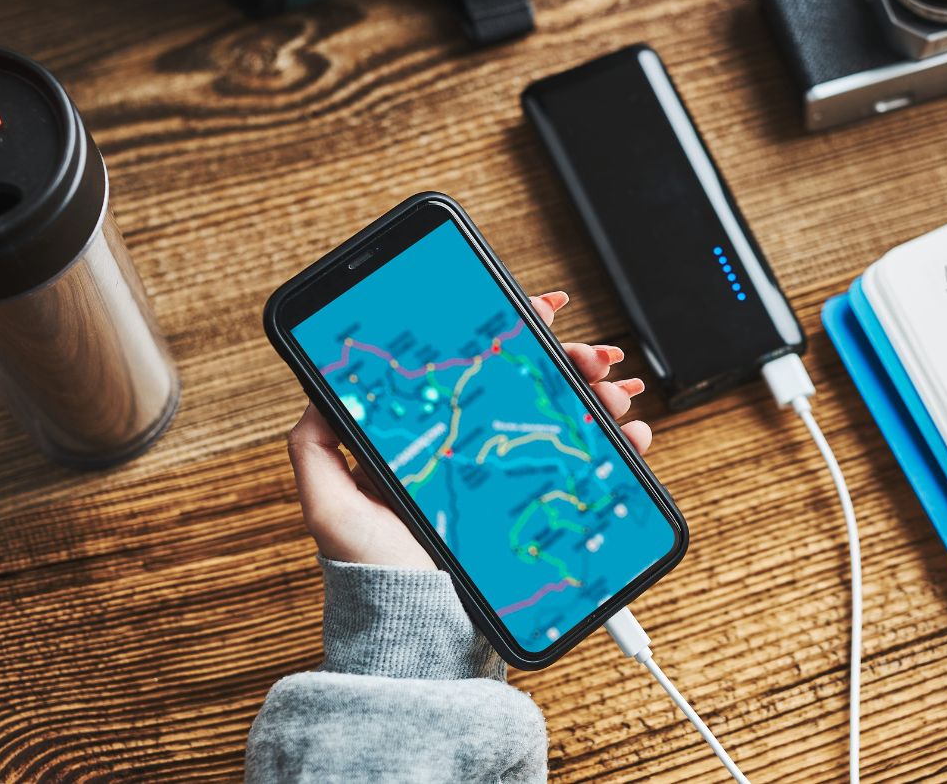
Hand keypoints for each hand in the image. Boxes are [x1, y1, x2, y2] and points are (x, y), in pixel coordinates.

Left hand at [285, 291, 652, 568]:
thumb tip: (320, 389)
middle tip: (591, 356)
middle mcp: (476, 456)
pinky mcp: (540, 514)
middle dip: (569, 360)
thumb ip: (317, 450)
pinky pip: (585, 468)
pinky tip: (629, 434)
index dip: (512, 335)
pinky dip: (617, 445)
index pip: (477, 371)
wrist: (420, 635)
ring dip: (598, 395)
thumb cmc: (374, 575)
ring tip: (614, 394)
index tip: (539, 311)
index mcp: (433, 442)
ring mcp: (511, 484)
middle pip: (531, 387)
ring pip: (565, 419)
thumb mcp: (330, 506)